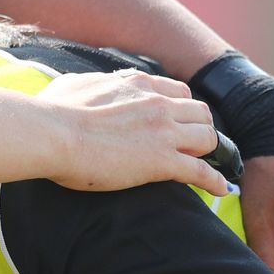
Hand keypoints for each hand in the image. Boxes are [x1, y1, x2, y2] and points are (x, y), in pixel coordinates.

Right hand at [39, 70, 227, 196]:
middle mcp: (157, 104)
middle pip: (200, 113)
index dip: (181, 109)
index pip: (178, 93)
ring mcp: (163, 133)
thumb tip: (84, 86)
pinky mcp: (161, 161)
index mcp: (138, 85)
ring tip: (205, 164)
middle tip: (193, 145)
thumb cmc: (52, 111)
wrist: (52, 134)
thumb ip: (90, 84)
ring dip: (208, 151)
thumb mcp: (73, 84)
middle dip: (200, 128)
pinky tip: (221, 189)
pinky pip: (201, 170)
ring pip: (208, 138)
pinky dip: (215, 180)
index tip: (177, 122)